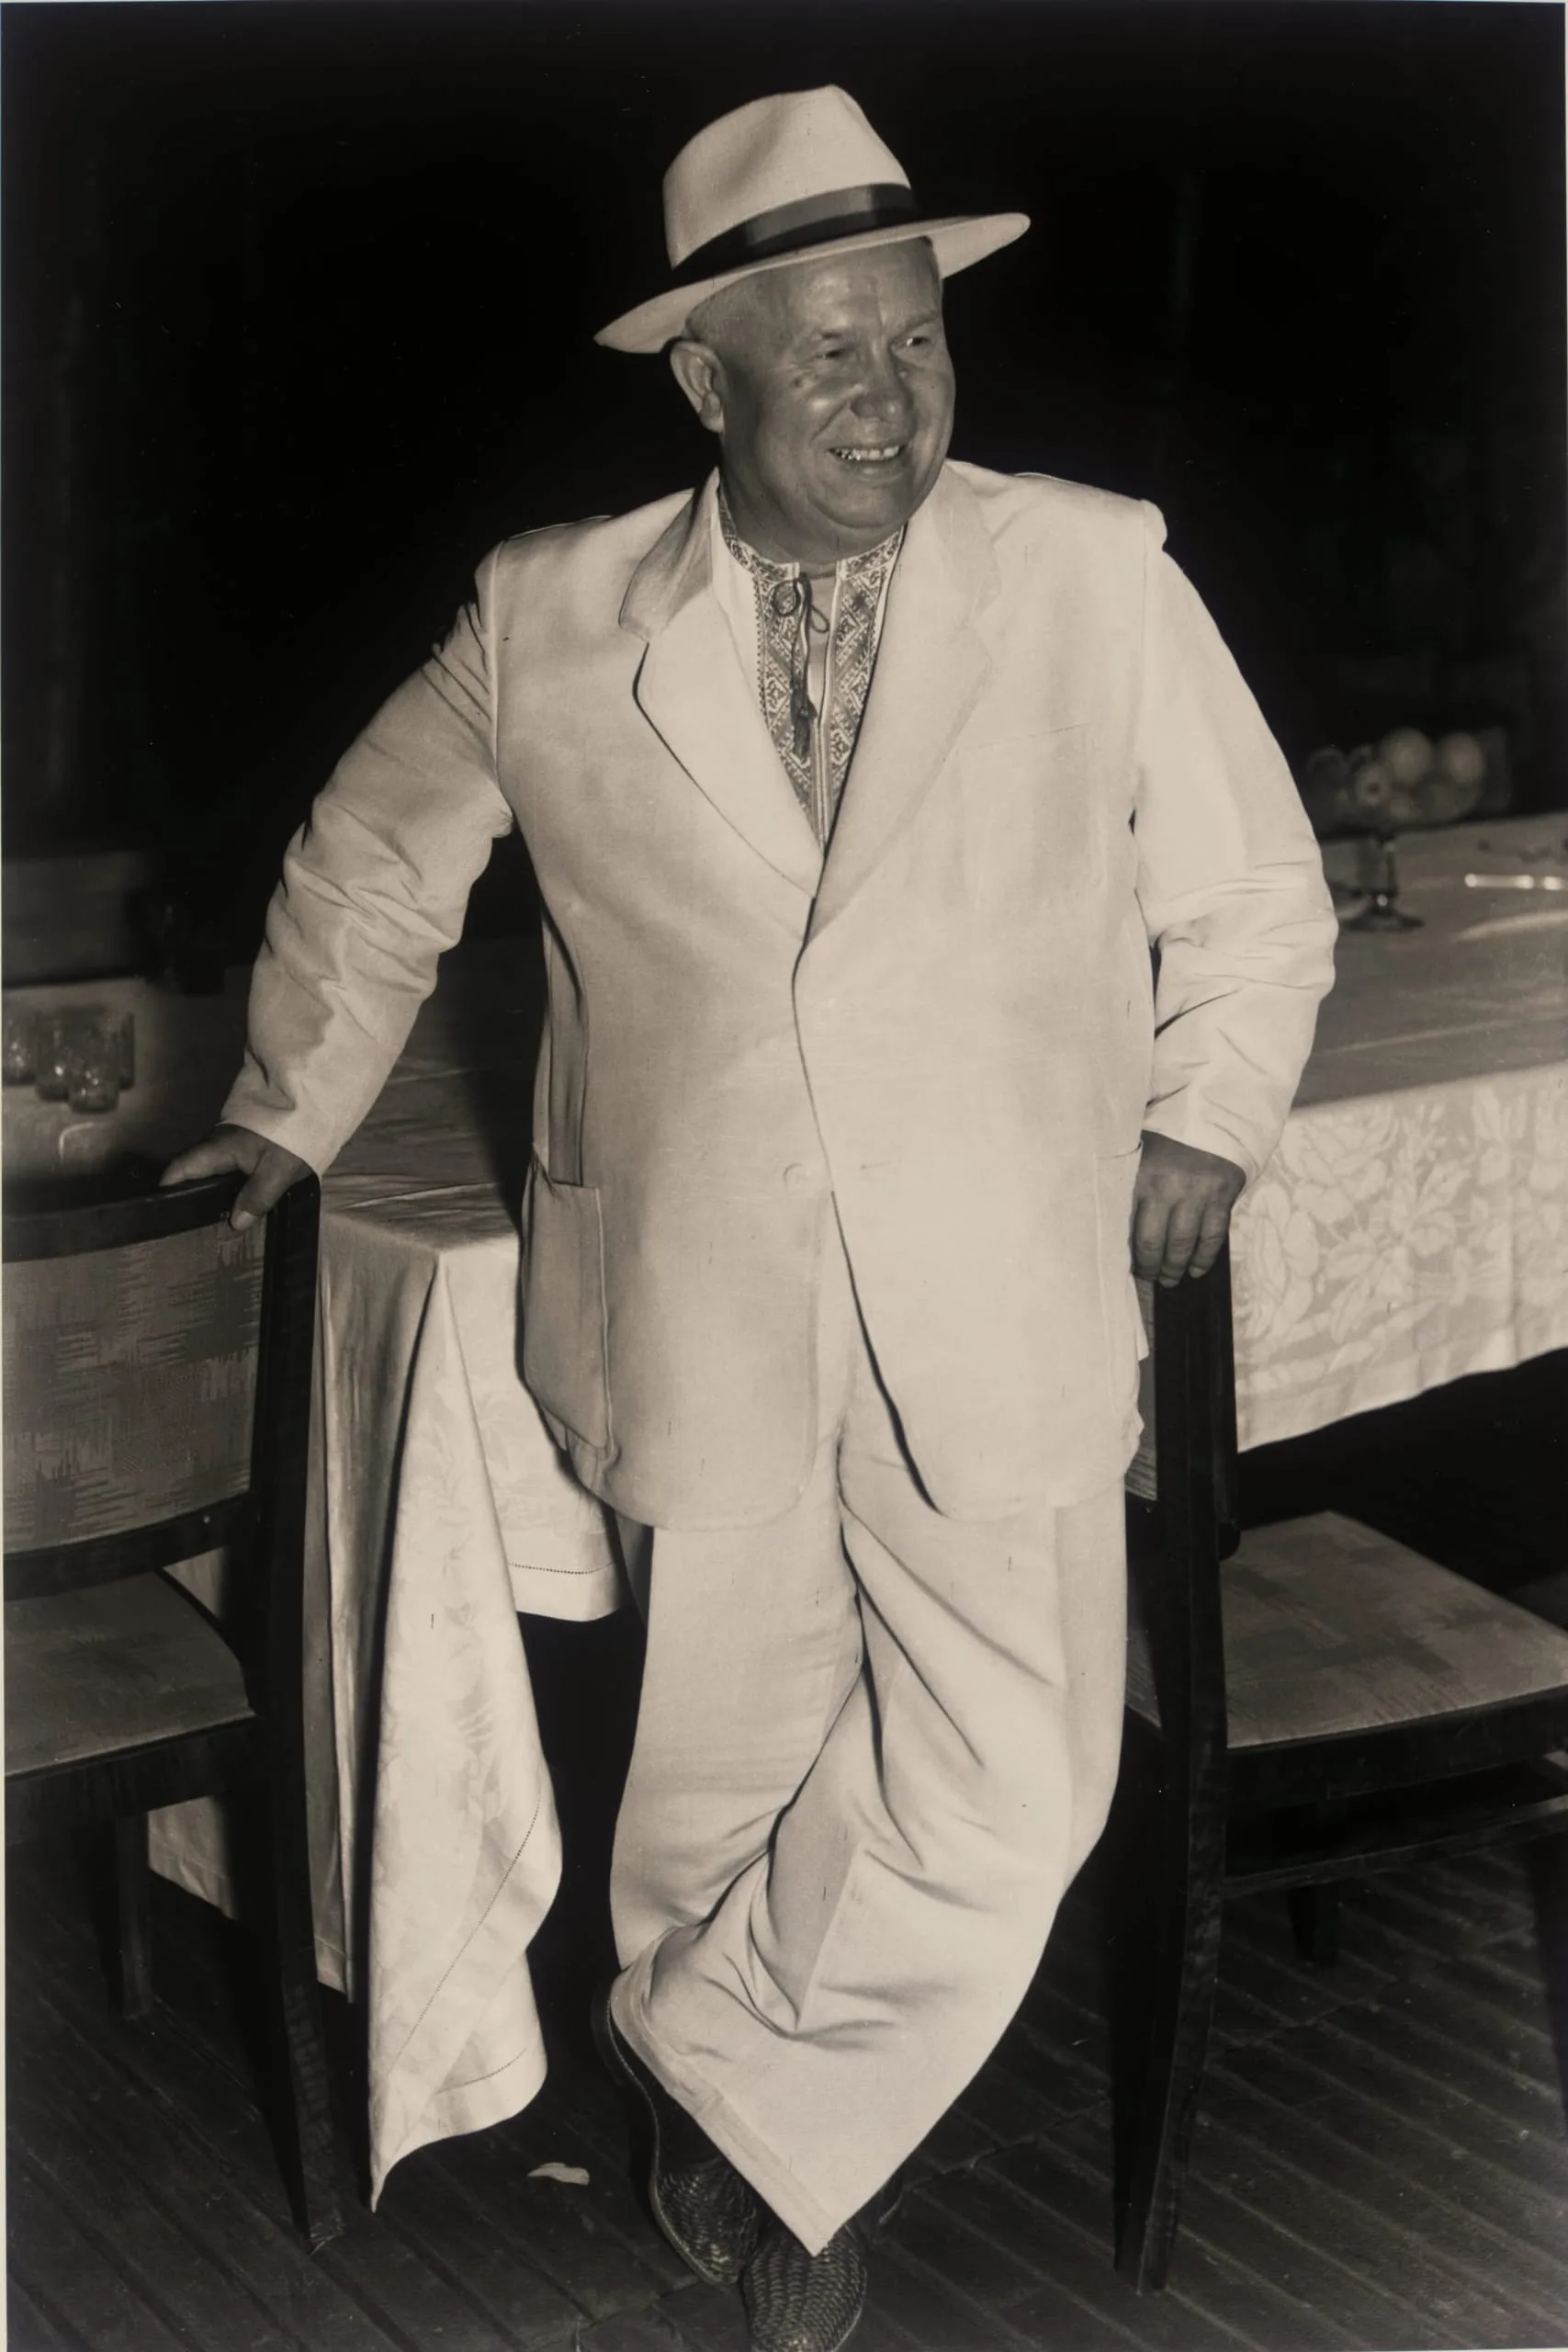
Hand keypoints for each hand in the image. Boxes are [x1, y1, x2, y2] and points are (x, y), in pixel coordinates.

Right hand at [160, 1123, 311, 1230]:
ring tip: (212, 1223)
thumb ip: (257, 1198)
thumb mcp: (278, 1171)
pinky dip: (226, 1186)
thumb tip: (236, 1222)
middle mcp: (216, 1145)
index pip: (179, 1169)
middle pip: (191, 1173)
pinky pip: (226, 1169)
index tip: (163, 1214)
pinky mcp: (243, 1146)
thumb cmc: (292, 1134)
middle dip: (188, 1197)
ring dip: (210, 1192)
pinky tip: (237, 1205)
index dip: (167, 1190)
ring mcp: (229, 1144)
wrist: (312, 1103)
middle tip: (190, 1228)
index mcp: (218, 1149)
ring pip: (210, 1171)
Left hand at [1131, 1131, 1244, 1287]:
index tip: (1125, 1268)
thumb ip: (1129, 1187)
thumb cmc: (1167, 1142)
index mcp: (1140, 1176)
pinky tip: (1195, 1270)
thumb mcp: (1140, 1156)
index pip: (1129, 1225)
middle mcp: (1168, 1187)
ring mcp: (1197, 1194)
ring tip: (1170, 1280)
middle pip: (1154, 1242)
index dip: (1127, 1253)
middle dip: (1150, 1268)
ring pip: (1183, 1244)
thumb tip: (1113, 1228)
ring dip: (1175, 1268)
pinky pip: (1212, 1237)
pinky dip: (1204, 1258)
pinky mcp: (1221, 1198)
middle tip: (1149, 1279)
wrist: (1212, 1121)